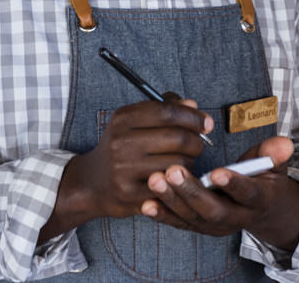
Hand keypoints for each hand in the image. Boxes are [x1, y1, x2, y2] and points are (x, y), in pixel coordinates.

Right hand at [40, 97, 212, 240]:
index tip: (206, 122)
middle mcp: (120, 142)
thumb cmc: (121, 147)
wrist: (93, 183)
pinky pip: (170, 186)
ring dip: (190, 162)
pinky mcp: (130, 194)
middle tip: (199, 144)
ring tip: (183, 161)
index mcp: (123, 119)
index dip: (192, 116)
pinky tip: (175, 178)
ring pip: (178, 163)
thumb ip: (164, 108)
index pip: (166, 111)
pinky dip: (180, 181)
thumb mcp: (134, 121)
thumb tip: (193, 104)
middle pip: (176, 137)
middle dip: (196, 141)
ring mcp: (124, 170)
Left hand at [141, 136, 298, 250]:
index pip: (247, 194)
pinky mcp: (198, 226)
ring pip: (192, 218)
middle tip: (173, 170)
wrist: (258, 210)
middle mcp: (236, 218)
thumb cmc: (262, 179)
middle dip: (192, 192)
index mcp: (258, 200)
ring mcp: (215, 225)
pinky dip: (163, 214)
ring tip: (155, 180)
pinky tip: (146, 203)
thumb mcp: (273, 165)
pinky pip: (179, 223)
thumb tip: (285, 144)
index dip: (233, 185)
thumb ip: (274, 154)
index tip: (217, 172)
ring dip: (172, 200)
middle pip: (214, 210)